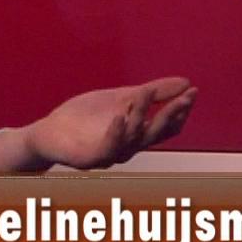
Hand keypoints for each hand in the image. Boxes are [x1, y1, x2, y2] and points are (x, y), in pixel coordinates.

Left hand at [27, 77, 196, 170]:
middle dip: (171, 116)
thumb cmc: (85, 117)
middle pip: (155, 135)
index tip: (192, 91)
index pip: (166, 128)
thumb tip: (185, 82)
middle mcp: (128, 149)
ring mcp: (109, 155)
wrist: (49, 131)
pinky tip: (120, 116)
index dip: (181, 111)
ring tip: (146, 92)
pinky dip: (115, 133)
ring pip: (132, 139)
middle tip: (185, 98)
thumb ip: (152, 93)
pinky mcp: (88, 159)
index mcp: (137, 136)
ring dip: (141, 115)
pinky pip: (106, 149)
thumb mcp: (122, 98)